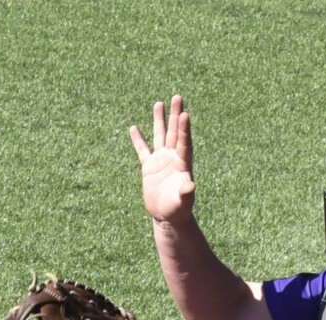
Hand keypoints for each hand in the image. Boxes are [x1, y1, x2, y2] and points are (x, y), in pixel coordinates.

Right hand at [129, 94, 195, 224]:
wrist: (167, 217)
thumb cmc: (177, 210)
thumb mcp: (182, 202)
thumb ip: (186, 193)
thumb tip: (191, 186)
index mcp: (182, 163)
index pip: (183, 141)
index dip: (183, 128)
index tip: (184, 113)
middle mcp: (172, 157)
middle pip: (173, 132)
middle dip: (175, 115)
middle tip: (177, 97)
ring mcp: (161, 161)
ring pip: (160, 136)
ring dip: (159, 120)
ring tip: (159, 103)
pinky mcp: (149, 167)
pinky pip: (142, 150)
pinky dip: (138, 139)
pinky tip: (134, 127)